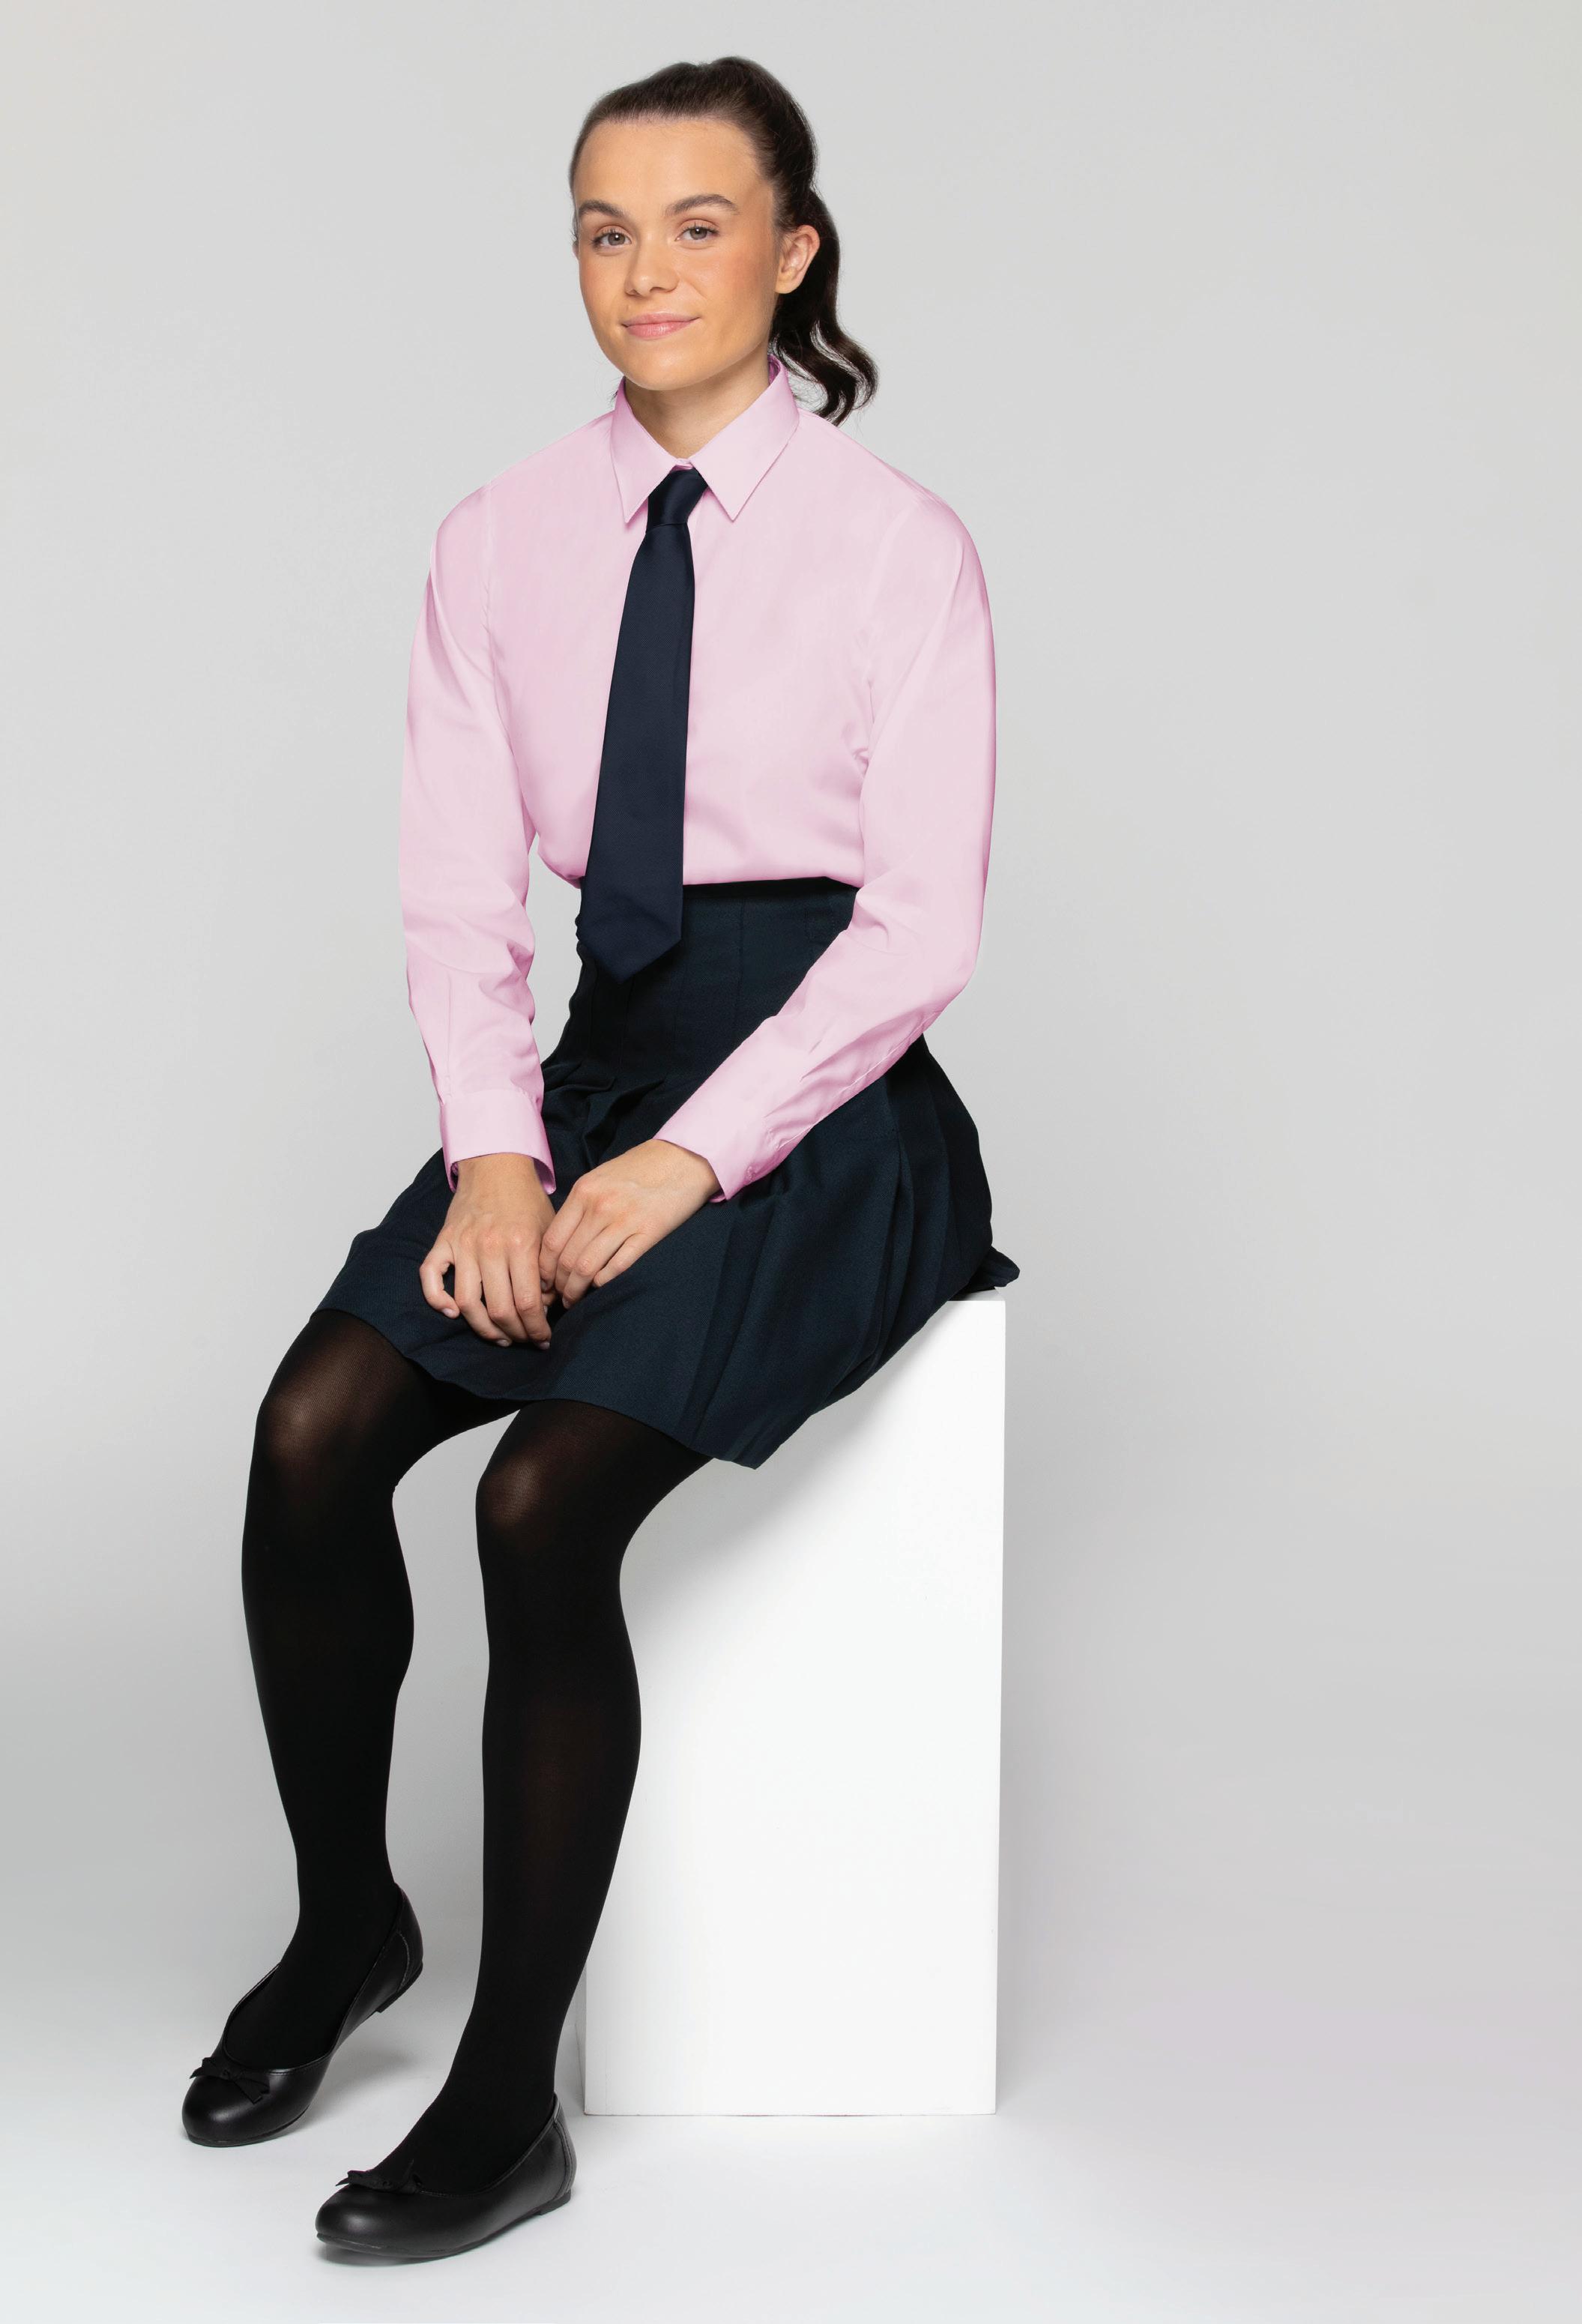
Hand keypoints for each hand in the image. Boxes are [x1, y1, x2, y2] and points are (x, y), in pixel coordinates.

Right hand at [419, 1154, 557, 1347]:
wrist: (496, 1166)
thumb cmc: (526, 1200)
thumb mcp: (549, 1230)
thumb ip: (549, 1268)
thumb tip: (546, 1307)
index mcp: (521, 1244)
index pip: (528, 1303)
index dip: (537, 1329)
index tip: (544, 1338)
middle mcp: (489, 1246)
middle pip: (499, 1310)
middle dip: (515, 1334)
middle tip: (525, 1339)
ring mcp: (462, 1245)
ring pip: (467, 1303)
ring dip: (483, 1328)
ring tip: (499, 1336)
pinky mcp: (443, 1241)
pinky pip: (430, 1276)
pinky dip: (437, 1299)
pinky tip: (452, 1313)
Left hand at [539, 1139, 720, 1307]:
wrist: (682, 1157)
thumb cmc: (640, 1168)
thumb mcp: (600, 1177)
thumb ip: (580, 1205)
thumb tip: (561, 1242)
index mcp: (583, 1192)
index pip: (551, 1241)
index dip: (544, 1268)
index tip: (545, 1281)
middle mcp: (599, 1206)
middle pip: (566, 1258)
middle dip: (559, 1285)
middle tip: (560, 1298)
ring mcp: (624, 1219)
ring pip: (587, 1267)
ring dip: (578, 1289)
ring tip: (576, 1299)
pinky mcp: (649, 1232)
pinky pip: (618, 1266)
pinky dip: (604, 1282)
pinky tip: (601, 1286)